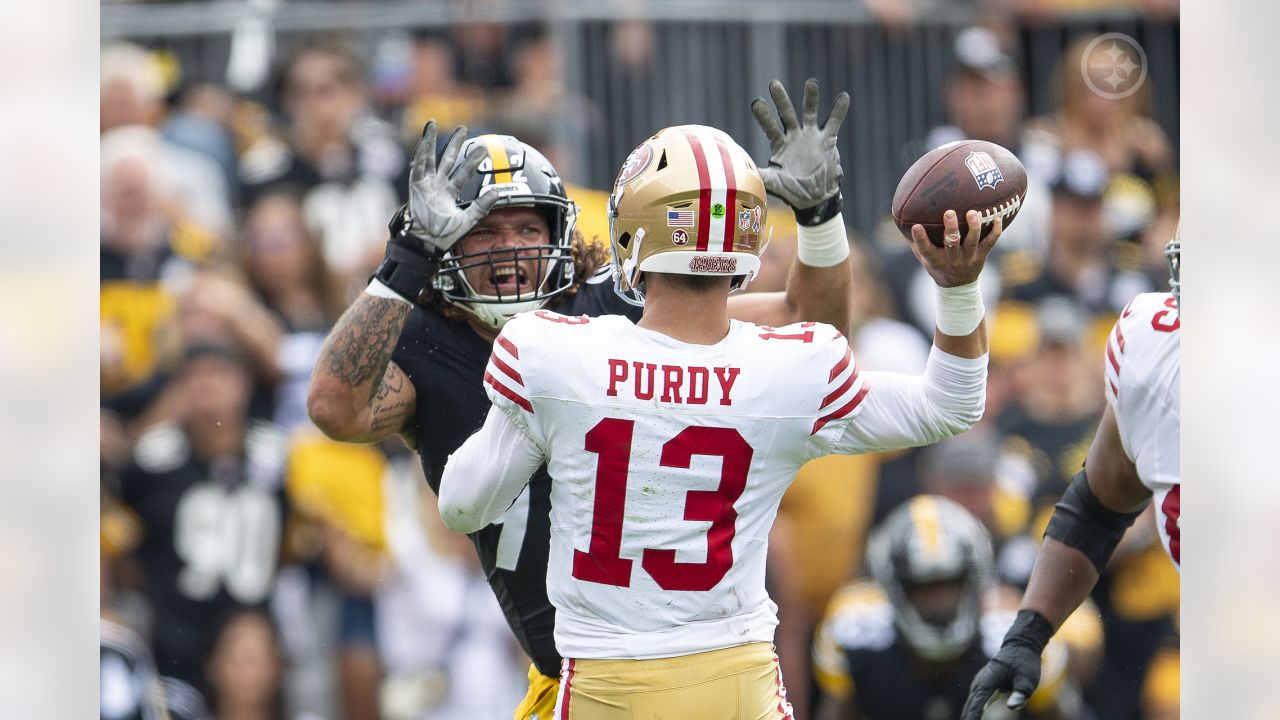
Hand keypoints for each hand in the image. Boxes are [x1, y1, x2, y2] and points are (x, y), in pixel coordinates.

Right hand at [393, 120, 497, 254]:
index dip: (473, 161)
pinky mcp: (415, 186)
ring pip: (429, 158)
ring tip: (432, 124)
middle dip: (454, 144)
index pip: (464, 172)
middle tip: (462, 128)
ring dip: (430, 141)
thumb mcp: (468, 219)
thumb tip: (497, 191)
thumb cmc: (445, 235)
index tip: (483, 149)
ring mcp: (426, 184)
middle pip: (447, 159)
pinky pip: (417, 167)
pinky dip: (419, 154)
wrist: (428, 243)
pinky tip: (423, 141)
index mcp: (450, 192)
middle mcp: (438, 185)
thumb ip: (482, 205)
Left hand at [751, 78, 850, 211]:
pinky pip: (833, 123)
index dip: (764, 115)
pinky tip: (844, 97)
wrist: (815, 197)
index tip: (756, 102)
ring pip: (810, 112)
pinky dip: (838, 111)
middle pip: (786, 114)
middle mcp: (794, 136)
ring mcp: (811, 136)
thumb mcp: (775, 184)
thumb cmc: (792, 189)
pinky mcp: (828, 139)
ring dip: (811, 98)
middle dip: (781, 100)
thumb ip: (762, 176)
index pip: (769, 127)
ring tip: (811, 83)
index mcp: (779, 145)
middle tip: (774, 84)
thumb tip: (745, 173)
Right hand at [907, 210, 1000, 287]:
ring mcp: (968, 258)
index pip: (925, 249)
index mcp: (935, 259)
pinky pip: (990, 243)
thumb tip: (900, 217)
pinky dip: (995, 232)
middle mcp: (952, 259)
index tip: (916, 226)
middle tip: (949, 212)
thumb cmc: (937, 265)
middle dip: (950, 228)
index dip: (920, 239)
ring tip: (973, 213)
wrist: (957, 287)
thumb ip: (914, 241)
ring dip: (973, 227)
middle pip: (951, 243)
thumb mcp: (923, 257)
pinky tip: (999, 218)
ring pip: (972, 241)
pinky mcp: (981, 257)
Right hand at [961, 610, 1052, 719]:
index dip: (972, 715)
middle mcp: (980, 682)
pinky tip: (972, 719)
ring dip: (969, 715)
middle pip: (970, 705)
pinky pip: (975, 702)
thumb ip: (1020, 693)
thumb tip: (1012, 707)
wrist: (1019, 646)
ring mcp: (979, 684)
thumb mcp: (1028, 679)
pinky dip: (973, 712)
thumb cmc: (1024, 663)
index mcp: (988, 680)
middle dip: (968, 717)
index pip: (977, 702)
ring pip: (970, 704)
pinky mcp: (983, 687)